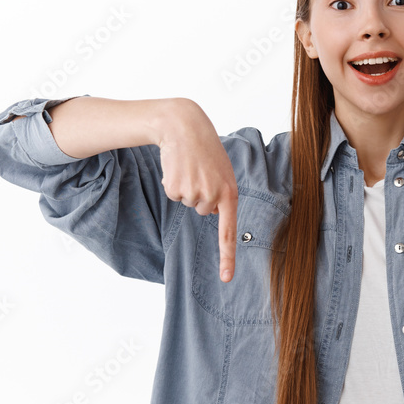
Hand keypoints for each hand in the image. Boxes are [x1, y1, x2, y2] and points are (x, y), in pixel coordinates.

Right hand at [155, 99, 237, 281]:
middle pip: (202, 211)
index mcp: (230, 194)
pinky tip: (178, 166)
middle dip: (199, 194)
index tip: (226, 278)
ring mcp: (194, 193)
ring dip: (185, 186)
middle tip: (200, 171)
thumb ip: (221, 193)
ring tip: (189, 166)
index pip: (228, 232)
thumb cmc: (204, 148)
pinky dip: (173, 182)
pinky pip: (173, 194)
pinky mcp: (175, 188)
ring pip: (187, 202)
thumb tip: (210, 211)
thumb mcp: (222, 171)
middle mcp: (213, 197)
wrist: (184, 125)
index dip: (227, 257)